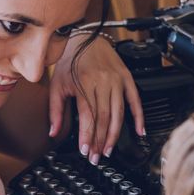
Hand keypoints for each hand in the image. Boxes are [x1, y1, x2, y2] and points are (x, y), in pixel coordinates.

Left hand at [48, 34, 144, 164]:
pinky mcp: (126, 77)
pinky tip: (139, 131)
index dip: (88, 136)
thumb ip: (55, 110)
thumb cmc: (70, 61)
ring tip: (110, 149)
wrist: (86, 37)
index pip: (88, 116)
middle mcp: (102, 82)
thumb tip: (53, 132)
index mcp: (84, 83)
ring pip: (119, 113)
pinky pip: (135, 99)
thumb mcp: (57, 84)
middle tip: (98, 157)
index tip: (86, 151)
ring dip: (115, 134)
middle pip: (104, 118)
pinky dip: (139, 116)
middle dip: (101, 141)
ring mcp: (116, 80)